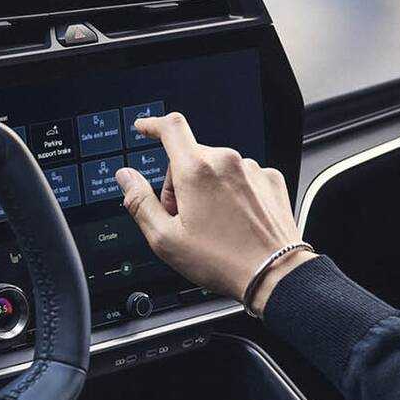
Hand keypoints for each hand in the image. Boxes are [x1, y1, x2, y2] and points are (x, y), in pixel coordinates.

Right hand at [115, 112, 315, 316]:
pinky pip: (240, 178)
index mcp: (196, 171)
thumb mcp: (165, 238)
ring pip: (215, 169)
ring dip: (205, 190)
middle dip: (178, 184)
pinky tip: (232, 222)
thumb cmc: (221, 260)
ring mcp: (252, 170)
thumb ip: (139, 202)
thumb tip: (125, 177)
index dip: (152, 125)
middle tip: (181, 219)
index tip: (144, 129)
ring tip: (211, 226)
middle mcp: (227, 162)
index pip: (170, 128)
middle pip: (190, 158)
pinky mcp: (269, 181)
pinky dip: (231, 194)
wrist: (274, 273)